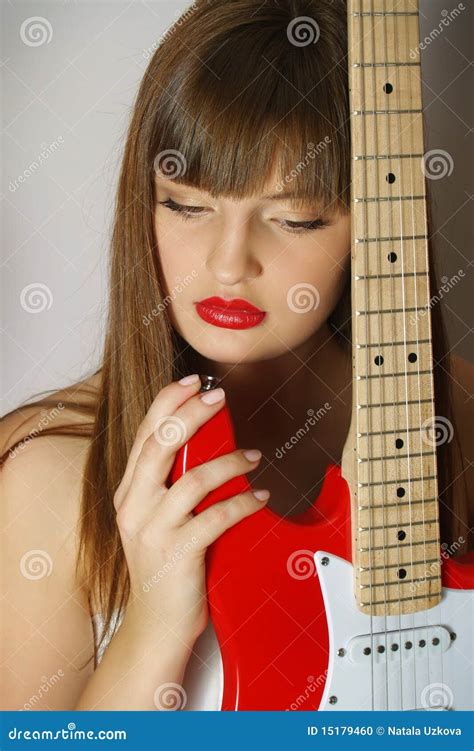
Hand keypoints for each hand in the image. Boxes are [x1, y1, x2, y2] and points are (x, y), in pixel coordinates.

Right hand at [113, 375, 269, 645]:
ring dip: (230, 462)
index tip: (193, 382)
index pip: (144, 434)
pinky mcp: (177, 554)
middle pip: (160, 444)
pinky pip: (216, 517)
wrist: (155, 625)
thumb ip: (170, 483)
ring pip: (193, 479)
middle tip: (220, 398)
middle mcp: (134, 506)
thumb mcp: (156, 519)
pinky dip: (243, 502)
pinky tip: (260, 496)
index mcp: (128, 492)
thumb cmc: (164, 566)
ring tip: (254, 456)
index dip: (167, 402)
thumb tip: (206, 443)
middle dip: (191, 413)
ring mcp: (153, 531)